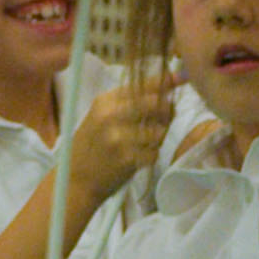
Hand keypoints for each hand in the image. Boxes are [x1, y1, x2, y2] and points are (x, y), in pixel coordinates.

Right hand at [69, 72, 178, 201]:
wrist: (76, 181)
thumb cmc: (92, 146)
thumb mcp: (101, 116)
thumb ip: (129, 103)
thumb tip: (166, 93)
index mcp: (104, 101)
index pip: (142, 85)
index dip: (166, 81)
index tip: (182, 76)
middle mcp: (111, 115)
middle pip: (156, 104)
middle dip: (166, 112)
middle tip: (161, 121)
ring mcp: (119, 137)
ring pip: (159, 130)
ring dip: (158, 137)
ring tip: (144, 143)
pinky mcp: (127, 158)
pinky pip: (155, 152)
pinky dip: (151, 155)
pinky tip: (139, 157)